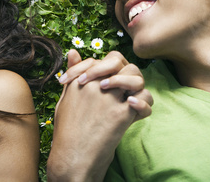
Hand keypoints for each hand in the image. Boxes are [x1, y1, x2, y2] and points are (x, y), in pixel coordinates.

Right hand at [47, 50, 152, 181]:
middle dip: (125, 72)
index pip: (100, 59)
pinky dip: (144, 105)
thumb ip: (73, 74)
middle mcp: (95, 84)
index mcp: (80, 80)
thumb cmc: (67, 131)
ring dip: (136, 85)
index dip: (107, 69)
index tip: (104, 85)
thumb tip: (73, 51)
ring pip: (136, 76)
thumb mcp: (66, 99)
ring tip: (128, 99)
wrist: (72, 159)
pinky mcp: (122, 113)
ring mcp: (109, 98)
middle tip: (122, 88)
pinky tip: (134, 113)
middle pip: (120, 62)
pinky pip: (144, 99)